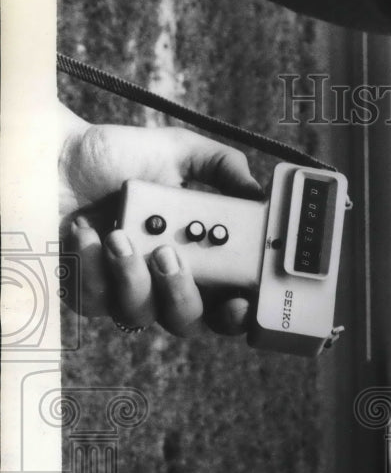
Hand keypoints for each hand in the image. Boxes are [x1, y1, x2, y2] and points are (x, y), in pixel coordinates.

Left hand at [59, 104, 261, 335]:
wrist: (53, 156)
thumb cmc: (115, 156)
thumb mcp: (177, 150)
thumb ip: (222, 165)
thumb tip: (255, 192)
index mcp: (194, 258)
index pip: (225, 303)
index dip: (237, 313)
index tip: (238, 299)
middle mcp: (162, 283)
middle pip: (187, 321)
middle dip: (182, 294)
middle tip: (169, 256)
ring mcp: (122, 292)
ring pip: (140, 315)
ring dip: (132, 277)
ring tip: (118, 236)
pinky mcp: (85, 294)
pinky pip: (95, 300)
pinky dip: (91, 265)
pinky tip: (85, 231)